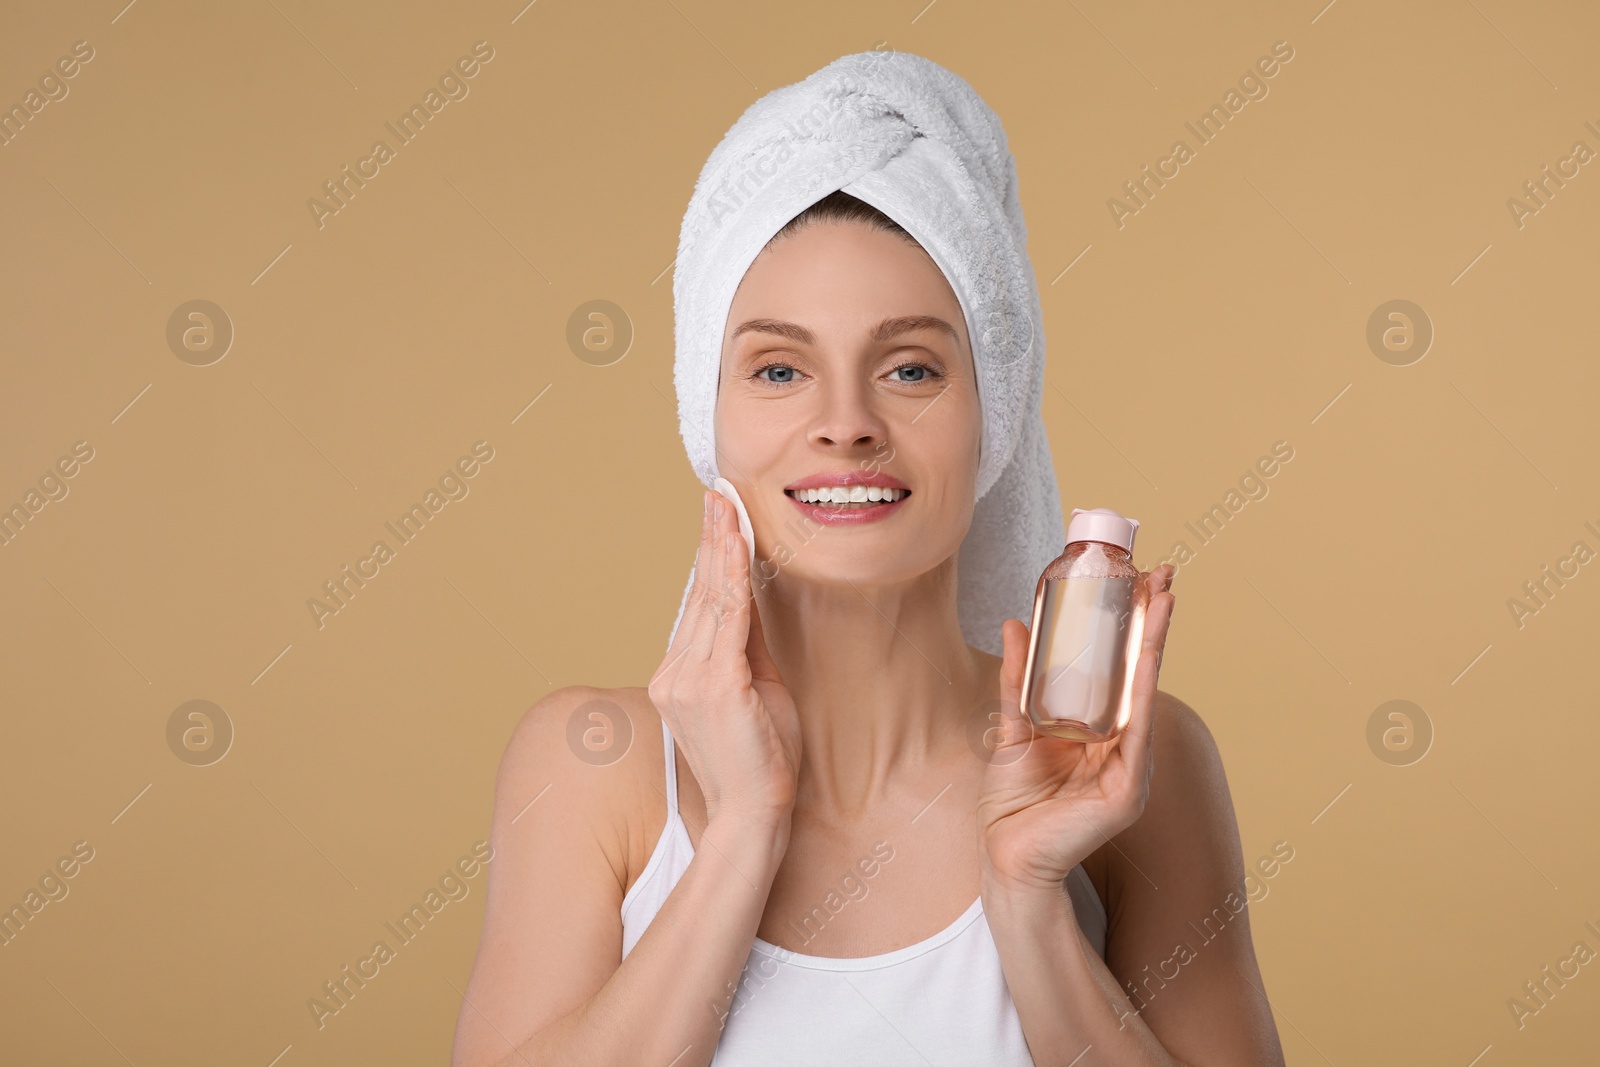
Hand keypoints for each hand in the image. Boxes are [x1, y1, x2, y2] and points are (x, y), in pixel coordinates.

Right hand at [648, 489, 801, 827]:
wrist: (755, 814)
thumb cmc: (762, 759)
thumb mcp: (758, 690)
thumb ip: (749, 646)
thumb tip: (753, 599)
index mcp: (679, 678)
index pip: (700, 607)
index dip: (710, 559)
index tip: (716, 518)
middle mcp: (675, 674)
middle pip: (701, 595)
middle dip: (712, 540)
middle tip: (718, 494)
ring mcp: (688, 680)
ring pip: (712, 600)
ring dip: (722, 548)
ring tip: (727, 507)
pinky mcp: (713, 685)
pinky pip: (728, 619)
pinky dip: (734, 578)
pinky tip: (737, 547)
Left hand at [976, 565, 1176, 897]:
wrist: (1004, 854)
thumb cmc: (1012, 801)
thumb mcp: (1013, 727)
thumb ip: (1017, 680)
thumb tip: (1017, 622)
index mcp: (1100, 732)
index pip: (1121, 670)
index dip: (1131, 628)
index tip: (1140, 583)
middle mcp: (1123, 746)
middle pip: (1141, 674)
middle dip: (1154, 623)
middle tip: (1163, 575)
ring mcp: (1131, 767)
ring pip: (1145, 694)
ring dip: (1154, 644)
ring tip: (1162, 600)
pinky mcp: (1127, 789)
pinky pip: (1137, 730)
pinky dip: (1143, 689)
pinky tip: (1147, 655)